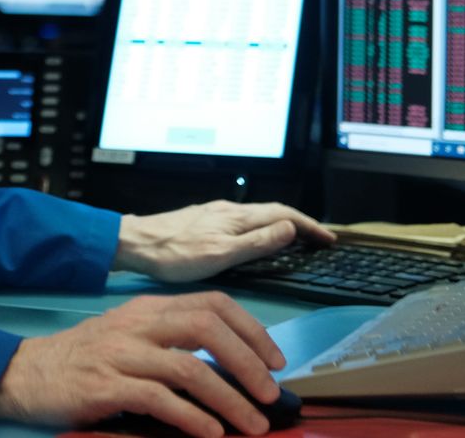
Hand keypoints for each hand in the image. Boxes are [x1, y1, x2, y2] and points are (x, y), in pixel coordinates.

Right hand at [0, 291, 285, 437]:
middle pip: (207, 328)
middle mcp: (136, 325)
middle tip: (269, 394)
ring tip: (251, 424)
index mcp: (147, 310)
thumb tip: (228, 368)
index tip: (275, 360)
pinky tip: (210, 433)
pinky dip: (192, 418)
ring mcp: (120, 354)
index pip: (211, 304)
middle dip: (248, 361)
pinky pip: (159, 399)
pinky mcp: (105, 386)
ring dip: (229, 399)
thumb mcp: (126, 337)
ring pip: (190, 368)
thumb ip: (169, 343)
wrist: (24, 374)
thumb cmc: (80, 361)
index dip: (251, 330)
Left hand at [115, 200, 336, 282]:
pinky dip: (262, 227)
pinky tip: (257, 239)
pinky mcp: (204, 220)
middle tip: (320, 239)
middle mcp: (228, 210)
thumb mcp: (221, 255)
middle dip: (300, 223)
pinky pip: (244, 220)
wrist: (134, 243)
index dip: (309, 226)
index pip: (283, 214)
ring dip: (282, 224)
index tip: (329, 238)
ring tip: (297, 239)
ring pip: (258, 215)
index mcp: (237, 217)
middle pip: (273, 211)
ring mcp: (215, 213)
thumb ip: (257, 242)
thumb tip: (289, 227)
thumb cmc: (175, 255)